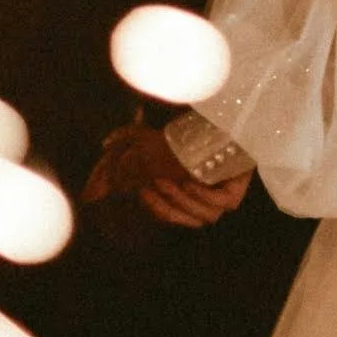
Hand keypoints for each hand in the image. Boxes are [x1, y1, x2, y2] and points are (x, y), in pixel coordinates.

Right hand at [83, 116, 250, 228]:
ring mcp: (225, 195)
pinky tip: (193, 183)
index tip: (143, 192)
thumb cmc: (184, 129)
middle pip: (189, 221)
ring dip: (185, 202)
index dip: (157, 209)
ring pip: (207, 217)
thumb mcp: (146, 140)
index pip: (171, 216)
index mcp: (187, 197)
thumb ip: (122, 152)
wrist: (220, 116)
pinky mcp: (240, 188)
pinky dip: (206, 198)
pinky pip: (225, 204)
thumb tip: (96, 170)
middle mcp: (208, 199)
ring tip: (174, 181)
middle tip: (156, 183)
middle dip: (168, 206)